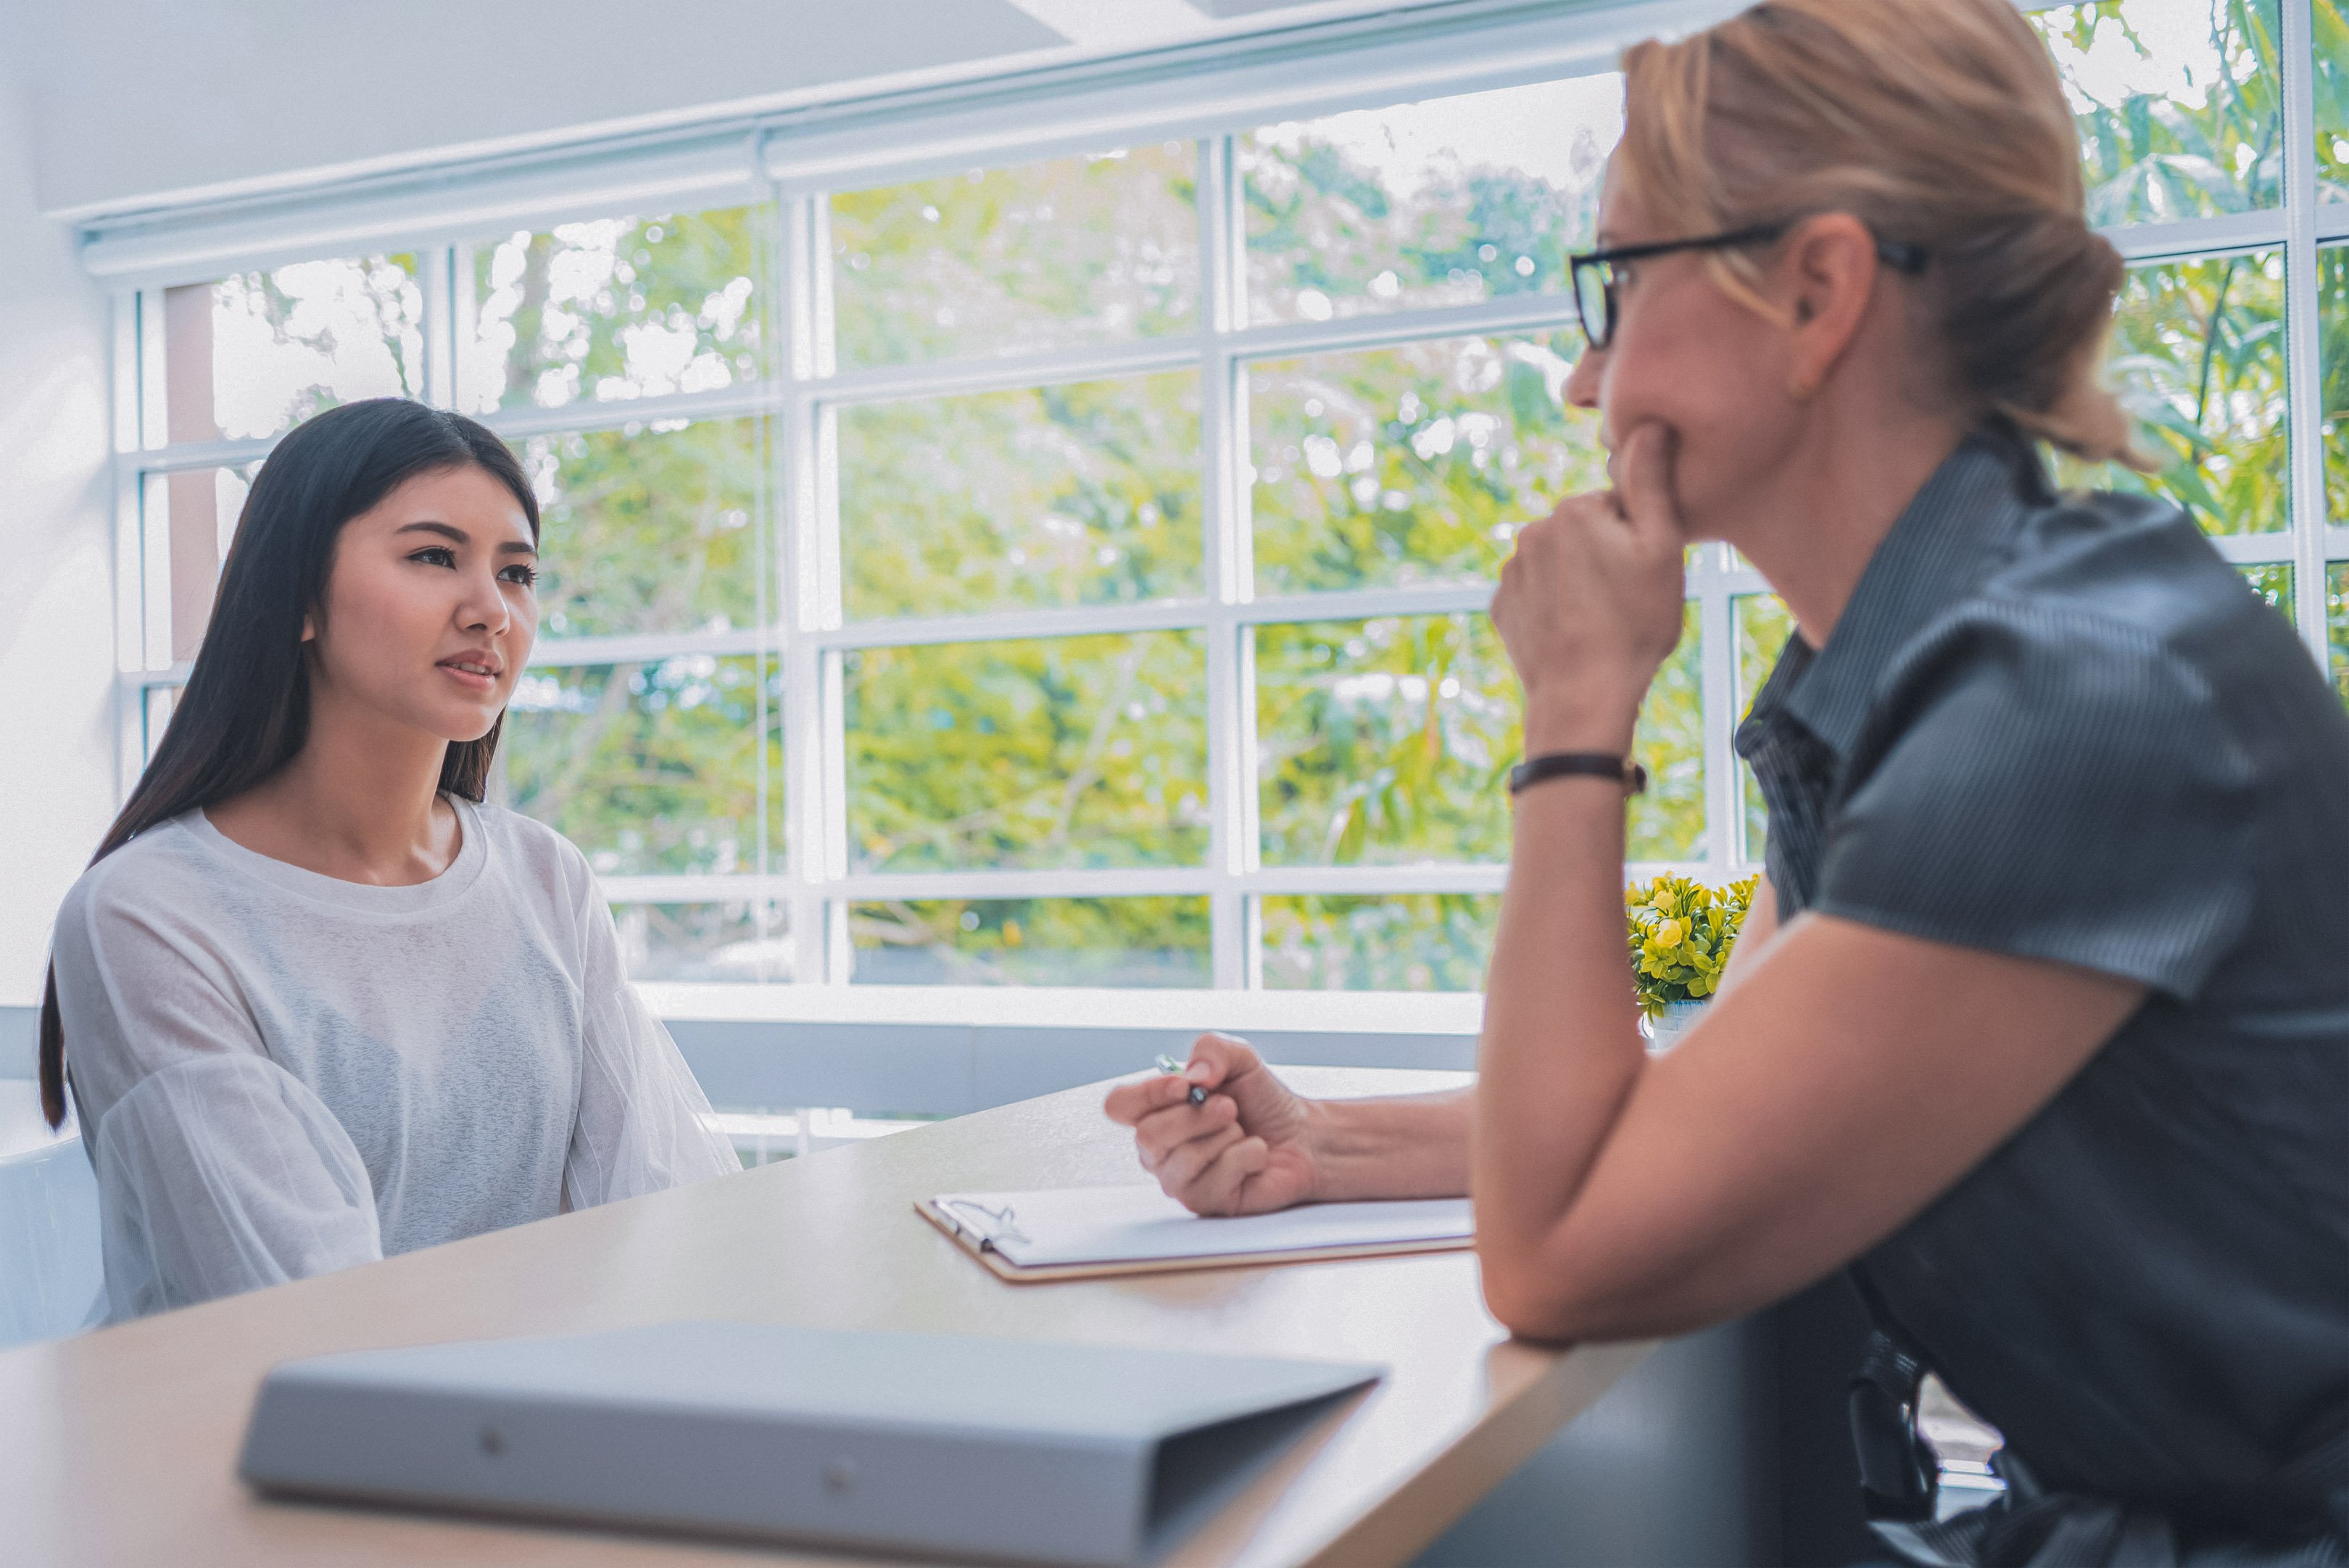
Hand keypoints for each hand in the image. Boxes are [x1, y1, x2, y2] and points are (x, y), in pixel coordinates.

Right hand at [1102, 1034, 1320, 1215]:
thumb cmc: (1262, 1100)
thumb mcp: (1240, 1059)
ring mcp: (1178, 1180)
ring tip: (1242, 1132)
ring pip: (1182, 1160)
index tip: (1187, 1085)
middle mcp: (1158, 1150)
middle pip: (1147, 1136)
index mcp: (1155, 1111)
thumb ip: (1212, 1050)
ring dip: (1225, 1136)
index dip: (1147, 1094)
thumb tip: (1194, 1077)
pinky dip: (1246, 1156)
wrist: (1302, 1135)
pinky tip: (1255, 1154)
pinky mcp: (1205, 1203)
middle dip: (1197, 1116)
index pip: (1117, 1105)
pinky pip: (1216, 1179)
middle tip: (1229, 1107)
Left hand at [1490, 423, 1688, 752]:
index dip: (1638, 539)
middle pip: (1585, 534)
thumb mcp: (1661, 548)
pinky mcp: (1500, 607)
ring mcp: (1510, 572)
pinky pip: (1536, 595)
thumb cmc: (1633, 624)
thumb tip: (1645, 423)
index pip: (1617, 508)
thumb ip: (1651, 481)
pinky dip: (1554, 608)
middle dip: (1606, 557)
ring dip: (1579, 583)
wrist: (1582, 697)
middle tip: (1625, 600)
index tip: (1642, 573)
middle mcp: (1532, 531)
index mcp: (1573, 510)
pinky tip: (1573, 633)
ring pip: (1560, 565)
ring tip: (1600, 621)